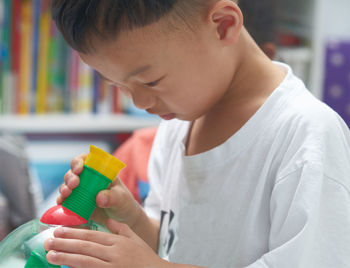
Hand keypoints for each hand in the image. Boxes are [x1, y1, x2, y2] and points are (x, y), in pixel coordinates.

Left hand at [44, 219, 169, 267]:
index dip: (74, 232)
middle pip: (85, 247)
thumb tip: (107, 219)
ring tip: (50, 255)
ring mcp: (113, 267)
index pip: (92, 235)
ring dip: (66, 258)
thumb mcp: (136, 239)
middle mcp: (114, 253)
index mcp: (119, 242)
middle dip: (65, 243)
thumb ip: (121, 229)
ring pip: (85, 261)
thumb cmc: (146, 258)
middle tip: (48, 241)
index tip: (59, 231)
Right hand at [57, 154, 141, 227]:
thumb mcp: (121, 199)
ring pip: (67, 185)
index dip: (79, 162)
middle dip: (70, 176)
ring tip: (66, 194)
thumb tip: (99, 198)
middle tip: (74, 184)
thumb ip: (112, 197)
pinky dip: (61, 201)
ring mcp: (81, 190)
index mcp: (99, 172)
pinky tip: (61, 203)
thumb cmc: (124, 203)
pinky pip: (65, 200)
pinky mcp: (77, 203)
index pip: (86, 160)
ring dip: (64, 187)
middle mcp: (88, 179)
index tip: (79, 169)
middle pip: (73, 172)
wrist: (122, 218)